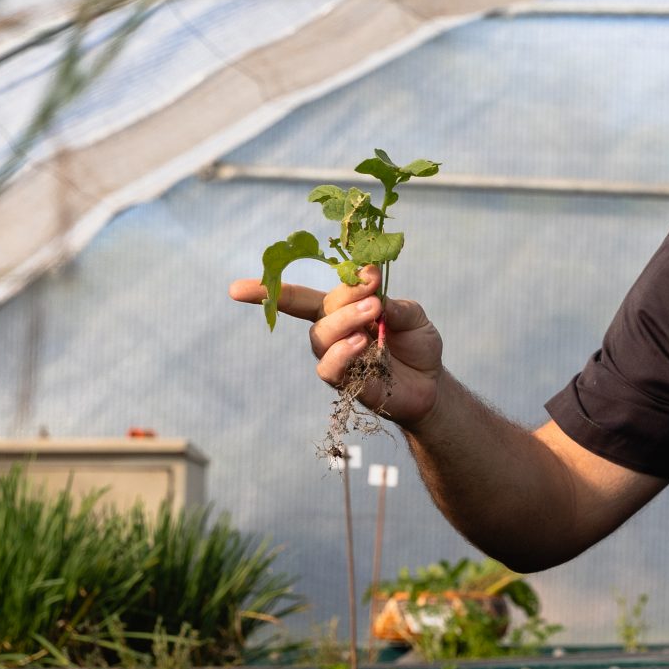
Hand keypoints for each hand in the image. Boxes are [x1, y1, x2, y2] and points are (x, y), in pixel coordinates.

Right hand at [227, 264, 442, 425]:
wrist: (432, 385)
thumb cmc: (416, 345)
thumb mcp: (413, 316)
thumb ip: (394, 303)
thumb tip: (371, 283)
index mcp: (340, 310)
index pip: (299, 298)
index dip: (268, 292)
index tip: (236, 289)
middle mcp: (331, 333)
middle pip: (318, 312)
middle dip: (344, 298)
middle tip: (374, 296)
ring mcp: (335, 358)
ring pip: (320, 338)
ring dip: (344, 321)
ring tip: (374, 313)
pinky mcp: (344, 383)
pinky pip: (329, 369)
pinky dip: (342, 353)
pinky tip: (362, 343)